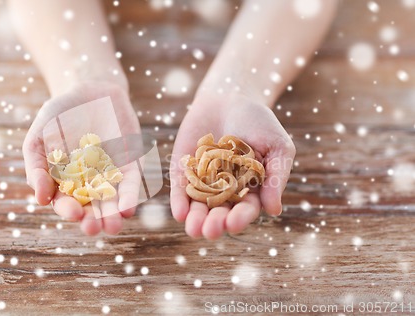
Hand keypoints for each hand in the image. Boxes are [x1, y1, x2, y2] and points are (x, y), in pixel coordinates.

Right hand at [22, 81, 140, 234]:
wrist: (90, 91)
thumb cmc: (58, 116)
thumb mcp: (39, 137)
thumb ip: (37, 166)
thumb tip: (40, 199)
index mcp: (64, 182)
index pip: (65, 202)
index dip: (68, 210)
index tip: (74, 213)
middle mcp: (88, 185)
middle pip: (90, 208)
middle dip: (92, 219)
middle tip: (93, 228)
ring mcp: (110, 176)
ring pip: (111, 201)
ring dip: (112, 215)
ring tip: (113, 227)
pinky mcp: (131, 166)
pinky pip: (131, 184)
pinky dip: (129, 196)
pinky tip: (129, 209)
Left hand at [170, 91, 295, 239]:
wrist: (230, 96)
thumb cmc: (259, 122)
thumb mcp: (277, 146)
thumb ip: (275, 176)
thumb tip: (273, 210)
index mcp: (250, 190)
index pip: (246, 208)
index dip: (240, 217)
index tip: (233, 223)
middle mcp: (225, 191)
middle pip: (220, 212)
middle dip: (215, 223)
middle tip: (210, 230)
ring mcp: (202, 182)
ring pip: (198, 206)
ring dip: (195, 219)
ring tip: (194, 229)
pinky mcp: (183, 171)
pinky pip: (180, 188)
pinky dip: (179, 201)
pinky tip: (179, 213)